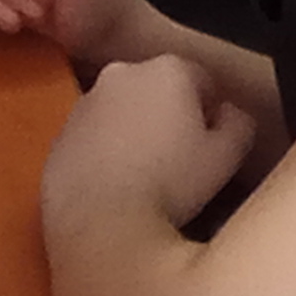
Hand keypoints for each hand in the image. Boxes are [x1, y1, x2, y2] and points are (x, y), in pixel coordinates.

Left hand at [44, 53, 253, 232]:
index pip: (202, 80)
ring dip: (133, 133)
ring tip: (144, 178)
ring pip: (121, 113)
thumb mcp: (227, 157)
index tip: (209, 146)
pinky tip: (114, 188)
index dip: (210, 115)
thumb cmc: (170, 185)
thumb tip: (230, 114)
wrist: (96, 225)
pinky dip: (103, 153)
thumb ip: (239, 124)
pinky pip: (91, 139)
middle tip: (179, 161)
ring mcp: (83, 105)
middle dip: (169, 117)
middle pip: (157, 91)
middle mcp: (122, 74)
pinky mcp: (56, 138)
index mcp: (168, 69)